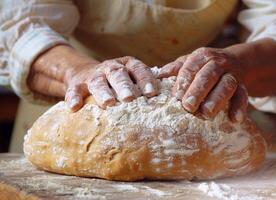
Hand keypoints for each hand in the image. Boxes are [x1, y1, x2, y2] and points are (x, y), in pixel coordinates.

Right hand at [28, 45, 157, 110]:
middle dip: (124, 86)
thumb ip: (145, 87)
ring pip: (98, 82)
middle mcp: (111, 67)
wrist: (86, 74)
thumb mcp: (132, 79)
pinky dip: (74, 98)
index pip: (139, 69)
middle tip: (129, 98)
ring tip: (108, 103)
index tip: (152, 93)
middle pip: (118, 74)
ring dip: (103, 92)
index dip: (145, 79)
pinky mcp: (77, 84)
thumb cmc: (118, 82)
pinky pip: (74, 90)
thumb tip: (171, 103)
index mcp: (128, 65)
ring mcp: (94, 75)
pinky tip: (74, 107)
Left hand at [159, 47, 247, 121]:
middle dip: (198, 91)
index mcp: (201, 56)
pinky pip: (243, 95)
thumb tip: (159, 75)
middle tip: (188, 106)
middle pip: (208, 75)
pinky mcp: (243, 86)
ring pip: (226, 85)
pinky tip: (235, 120)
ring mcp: (232, 74)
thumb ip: (176, 69)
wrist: (237, 61)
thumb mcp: (191, 62)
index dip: (183, 82)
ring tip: (207, 114)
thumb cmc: (205, 66)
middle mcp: (218, 63)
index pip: (190, 68)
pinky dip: (240, 107)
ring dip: (217, 100)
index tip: (176, 97)